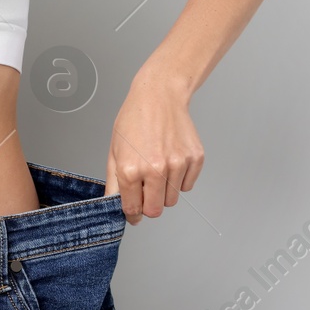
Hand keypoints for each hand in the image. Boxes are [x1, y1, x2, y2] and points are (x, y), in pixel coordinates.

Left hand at [105, 71, 203, 224]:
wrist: (159, 96)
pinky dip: (180, 180)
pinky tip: (171, 160)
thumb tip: (115, 206)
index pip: (134, 209)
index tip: (134, 212)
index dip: (133, 213)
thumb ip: (114, 183)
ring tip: (158, 168)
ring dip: (164, 191)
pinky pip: (187, 186)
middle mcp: (155, 169)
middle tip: (145, 189)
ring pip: (172, 199)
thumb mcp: (114, 151)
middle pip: (156, 210)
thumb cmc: (134, 120)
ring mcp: (178, 164)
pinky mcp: (195, 159)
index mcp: (131, 169)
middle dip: (149, 205)